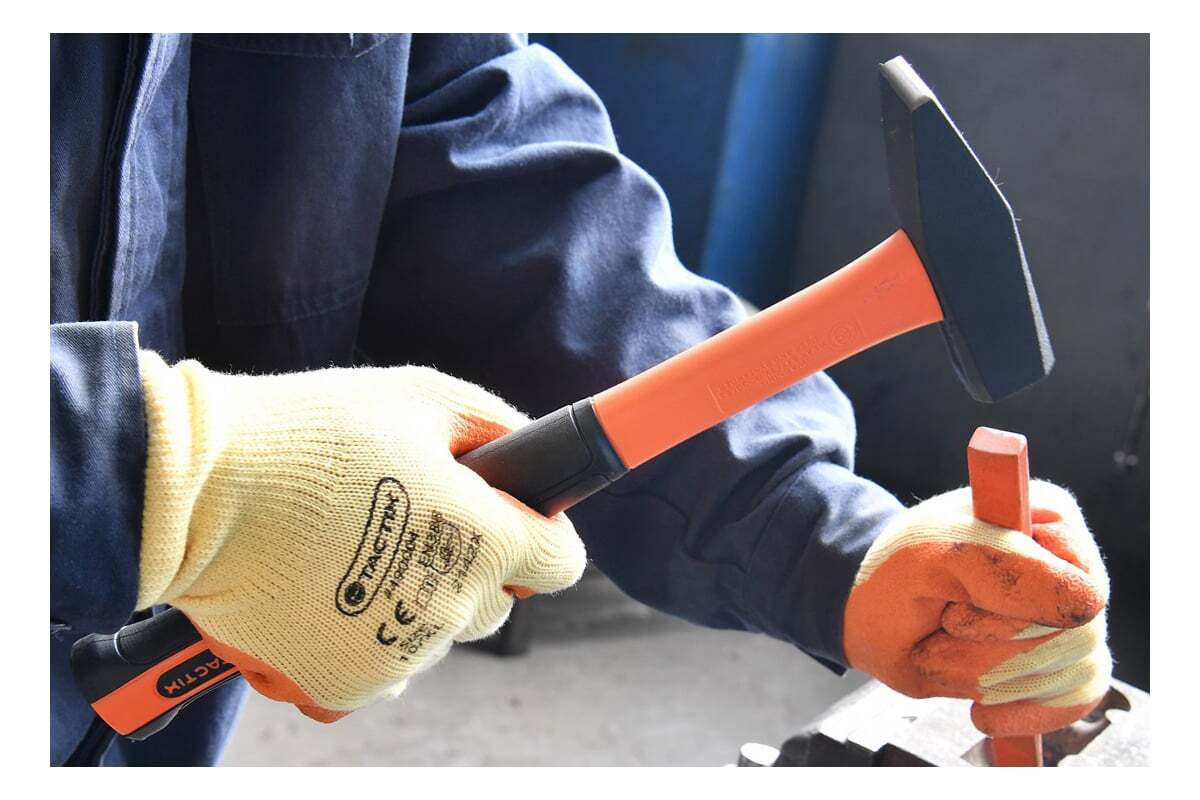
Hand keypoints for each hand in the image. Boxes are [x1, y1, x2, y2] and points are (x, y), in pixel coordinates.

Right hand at [136, 353, 585, 721]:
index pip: (563, 561)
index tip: (513, 518)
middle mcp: (455, 609)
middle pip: (500, 599)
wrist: (199, 491)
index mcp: (488, 540)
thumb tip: (533, 453)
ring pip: (441, 630)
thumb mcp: (423, 397)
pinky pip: (388, 661)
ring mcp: (402, 653)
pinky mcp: (349, 684)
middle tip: (415, 519)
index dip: (541, 533)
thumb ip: (498, 427)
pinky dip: (369, 632)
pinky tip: (330, 585)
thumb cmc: (314, 435)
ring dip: (420, 597)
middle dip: (474, 562)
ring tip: (356, 546)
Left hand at [842, 482, 1109, 735]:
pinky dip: (1020, 713)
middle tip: (942, 627)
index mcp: (1048, 520)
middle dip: (992, 651)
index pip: (1082, 589)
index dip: (1019, 613)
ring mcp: (1070, 617)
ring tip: (946, 651)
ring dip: (988, 678)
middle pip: (1077, 641)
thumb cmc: (901, 570)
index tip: (956, 605)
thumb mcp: (934, 554)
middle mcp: (1070, 566)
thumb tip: (1085, 604)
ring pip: (1069, 677)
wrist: (874, 612)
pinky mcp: (1062, 663)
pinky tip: (982, 710)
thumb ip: (1006, 567)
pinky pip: (1070, 703)